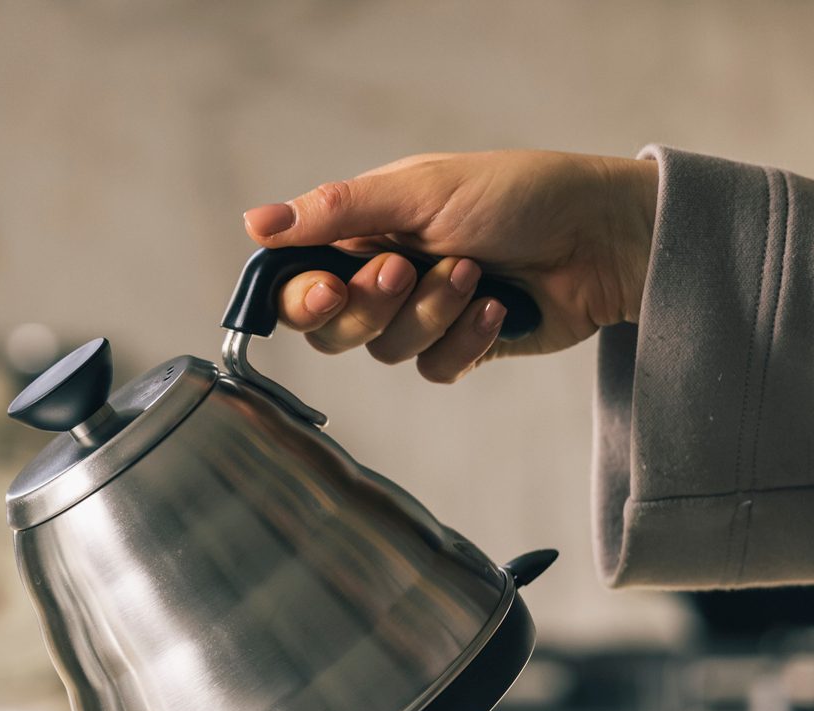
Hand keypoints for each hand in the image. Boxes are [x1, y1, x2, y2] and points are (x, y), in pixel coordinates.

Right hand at [242, 150, 657, 382]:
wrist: (606, 236)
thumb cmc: (521, 195)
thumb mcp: (421, 191)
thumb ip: (335, 211)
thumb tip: (254, 223)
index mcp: (363, 232)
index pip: (296, 282)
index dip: (300, 298)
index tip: (329, 291)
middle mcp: (383, 276)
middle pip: (330, 329)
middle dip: (371, 306)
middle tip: (409, 269)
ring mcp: (421, 315)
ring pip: (384, 350)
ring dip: (431, 313)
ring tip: (477, 274)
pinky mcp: (460, 348)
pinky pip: (433, 370)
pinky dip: (466, 340)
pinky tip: (499, 308)